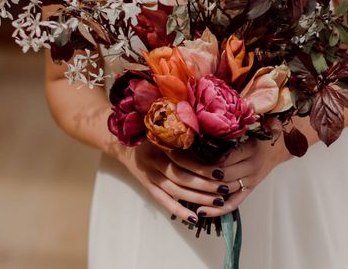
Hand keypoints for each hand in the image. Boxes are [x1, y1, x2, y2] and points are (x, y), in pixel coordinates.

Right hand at [118, 141, 236, 224]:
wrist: (124, 145)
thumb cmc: (150, 134)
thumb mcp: (164, 130)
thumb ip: (182, 136)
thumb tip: (211, 143)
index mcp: (161, 145)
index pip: (185, 160)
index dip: (203, 167)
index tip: (221, 171)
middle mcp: (155, 161)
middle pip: (182, 177)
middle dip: (205, 185)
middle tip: (224, 189)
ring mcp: (150, 176)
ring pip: (176, 191)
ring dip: (197, 198)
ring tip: (216, 202)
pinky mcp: (148, 187)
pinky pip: (164, 201)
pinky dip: (178, 210)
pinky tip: (194, 218)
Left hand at [166, 138, 291, 218]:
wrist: (280, 146)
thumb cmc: (260, 134)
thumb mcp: (248, 129)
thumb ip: (230, 131)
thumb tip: (205, 129)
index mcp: (250, 149)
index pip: (226, 158)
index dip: (208, 160)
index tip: (189, 158)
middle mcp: (251, 167)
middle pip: (224, 176)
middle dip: (204, 176)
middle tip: (183, 175)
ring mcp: (250, 181)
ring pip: (227, 191)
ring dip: (207, 193)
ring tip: (186, 194)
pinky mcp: (249, 190)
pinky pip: (233, 204)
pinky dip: (218, 210)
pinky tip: (202, 212)